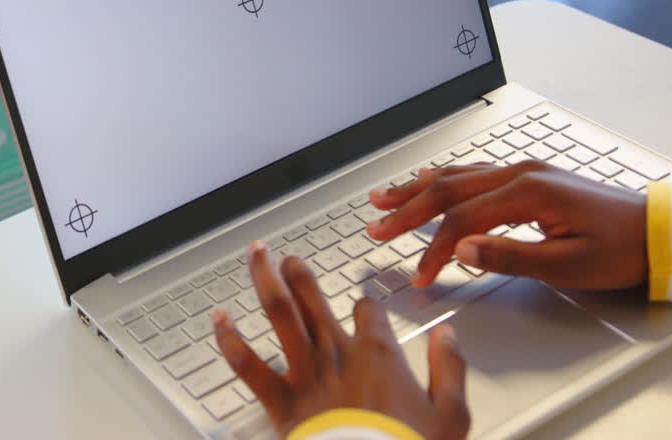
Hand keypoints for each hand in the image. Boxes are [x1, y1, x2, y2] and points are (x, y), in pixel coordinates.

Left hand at [213, 242, 468, 439]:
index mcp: (379, 354)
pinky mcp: (281, 400)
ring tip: (257, 256)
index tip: (364, 307)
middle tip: (289, 259)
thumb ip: (449, 369)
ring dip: (266, 279)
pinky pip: (248, 365)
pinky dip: (230, 340)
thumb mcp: (452, 415)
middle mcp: (337, 354)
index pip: (369, 311)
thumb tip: (447, 338)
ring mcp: (305, 374)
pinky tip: (219, 319)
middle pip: (314, 299)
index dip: (366, 306)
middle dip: (299, 273)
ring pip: (280, 313)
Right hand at [366, 161, 647, 289]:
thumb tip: (462, 250)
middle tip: (375, 226)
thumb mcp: (567, 265)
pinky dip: (442, 178)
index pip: (461, 220)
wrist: (656, 231)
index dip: (433, 249)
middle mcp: (519, 174)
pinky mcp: (528, 176)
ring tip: (383, 197)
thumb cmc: (620, 249)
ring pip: (456, 175)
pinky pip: (473, 172)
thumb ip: (509, 256)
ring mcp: (523, 171)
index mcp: (527, 193)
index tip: (419, 275)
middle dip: (407, 210)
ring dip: (416, 188)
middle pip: (447, 189)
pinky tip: (426, 180)